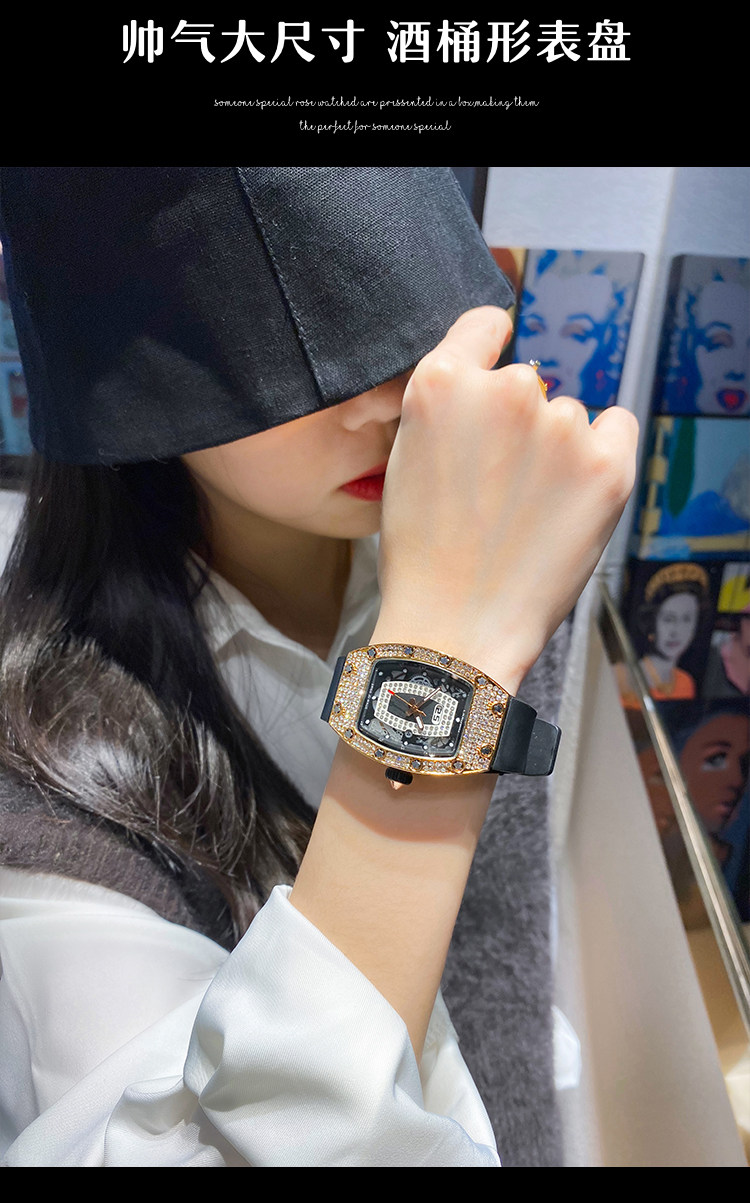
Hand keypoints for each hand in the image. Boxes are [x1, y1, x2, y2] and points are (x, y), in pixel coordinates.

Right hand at [373, 306, 638, 690]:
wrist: (454, 626)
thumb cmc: (423, 555)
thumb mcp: (406, 459)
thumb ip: (448, 410)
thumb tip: (491, 391)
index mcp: (441, 383)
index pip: (484, 326)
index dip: (487, 352)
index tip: (494, 379)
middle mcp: (506, 390)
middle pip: (527, 384)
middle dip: (518, 424)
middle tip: (498, 487)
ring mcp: (562, 425)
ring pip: (569, 417)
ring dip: (556, 450)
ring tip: (525, 515)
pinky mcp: (609, 464)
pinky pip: (617, 428)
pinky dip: (603, 455)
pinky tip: (571, 499)